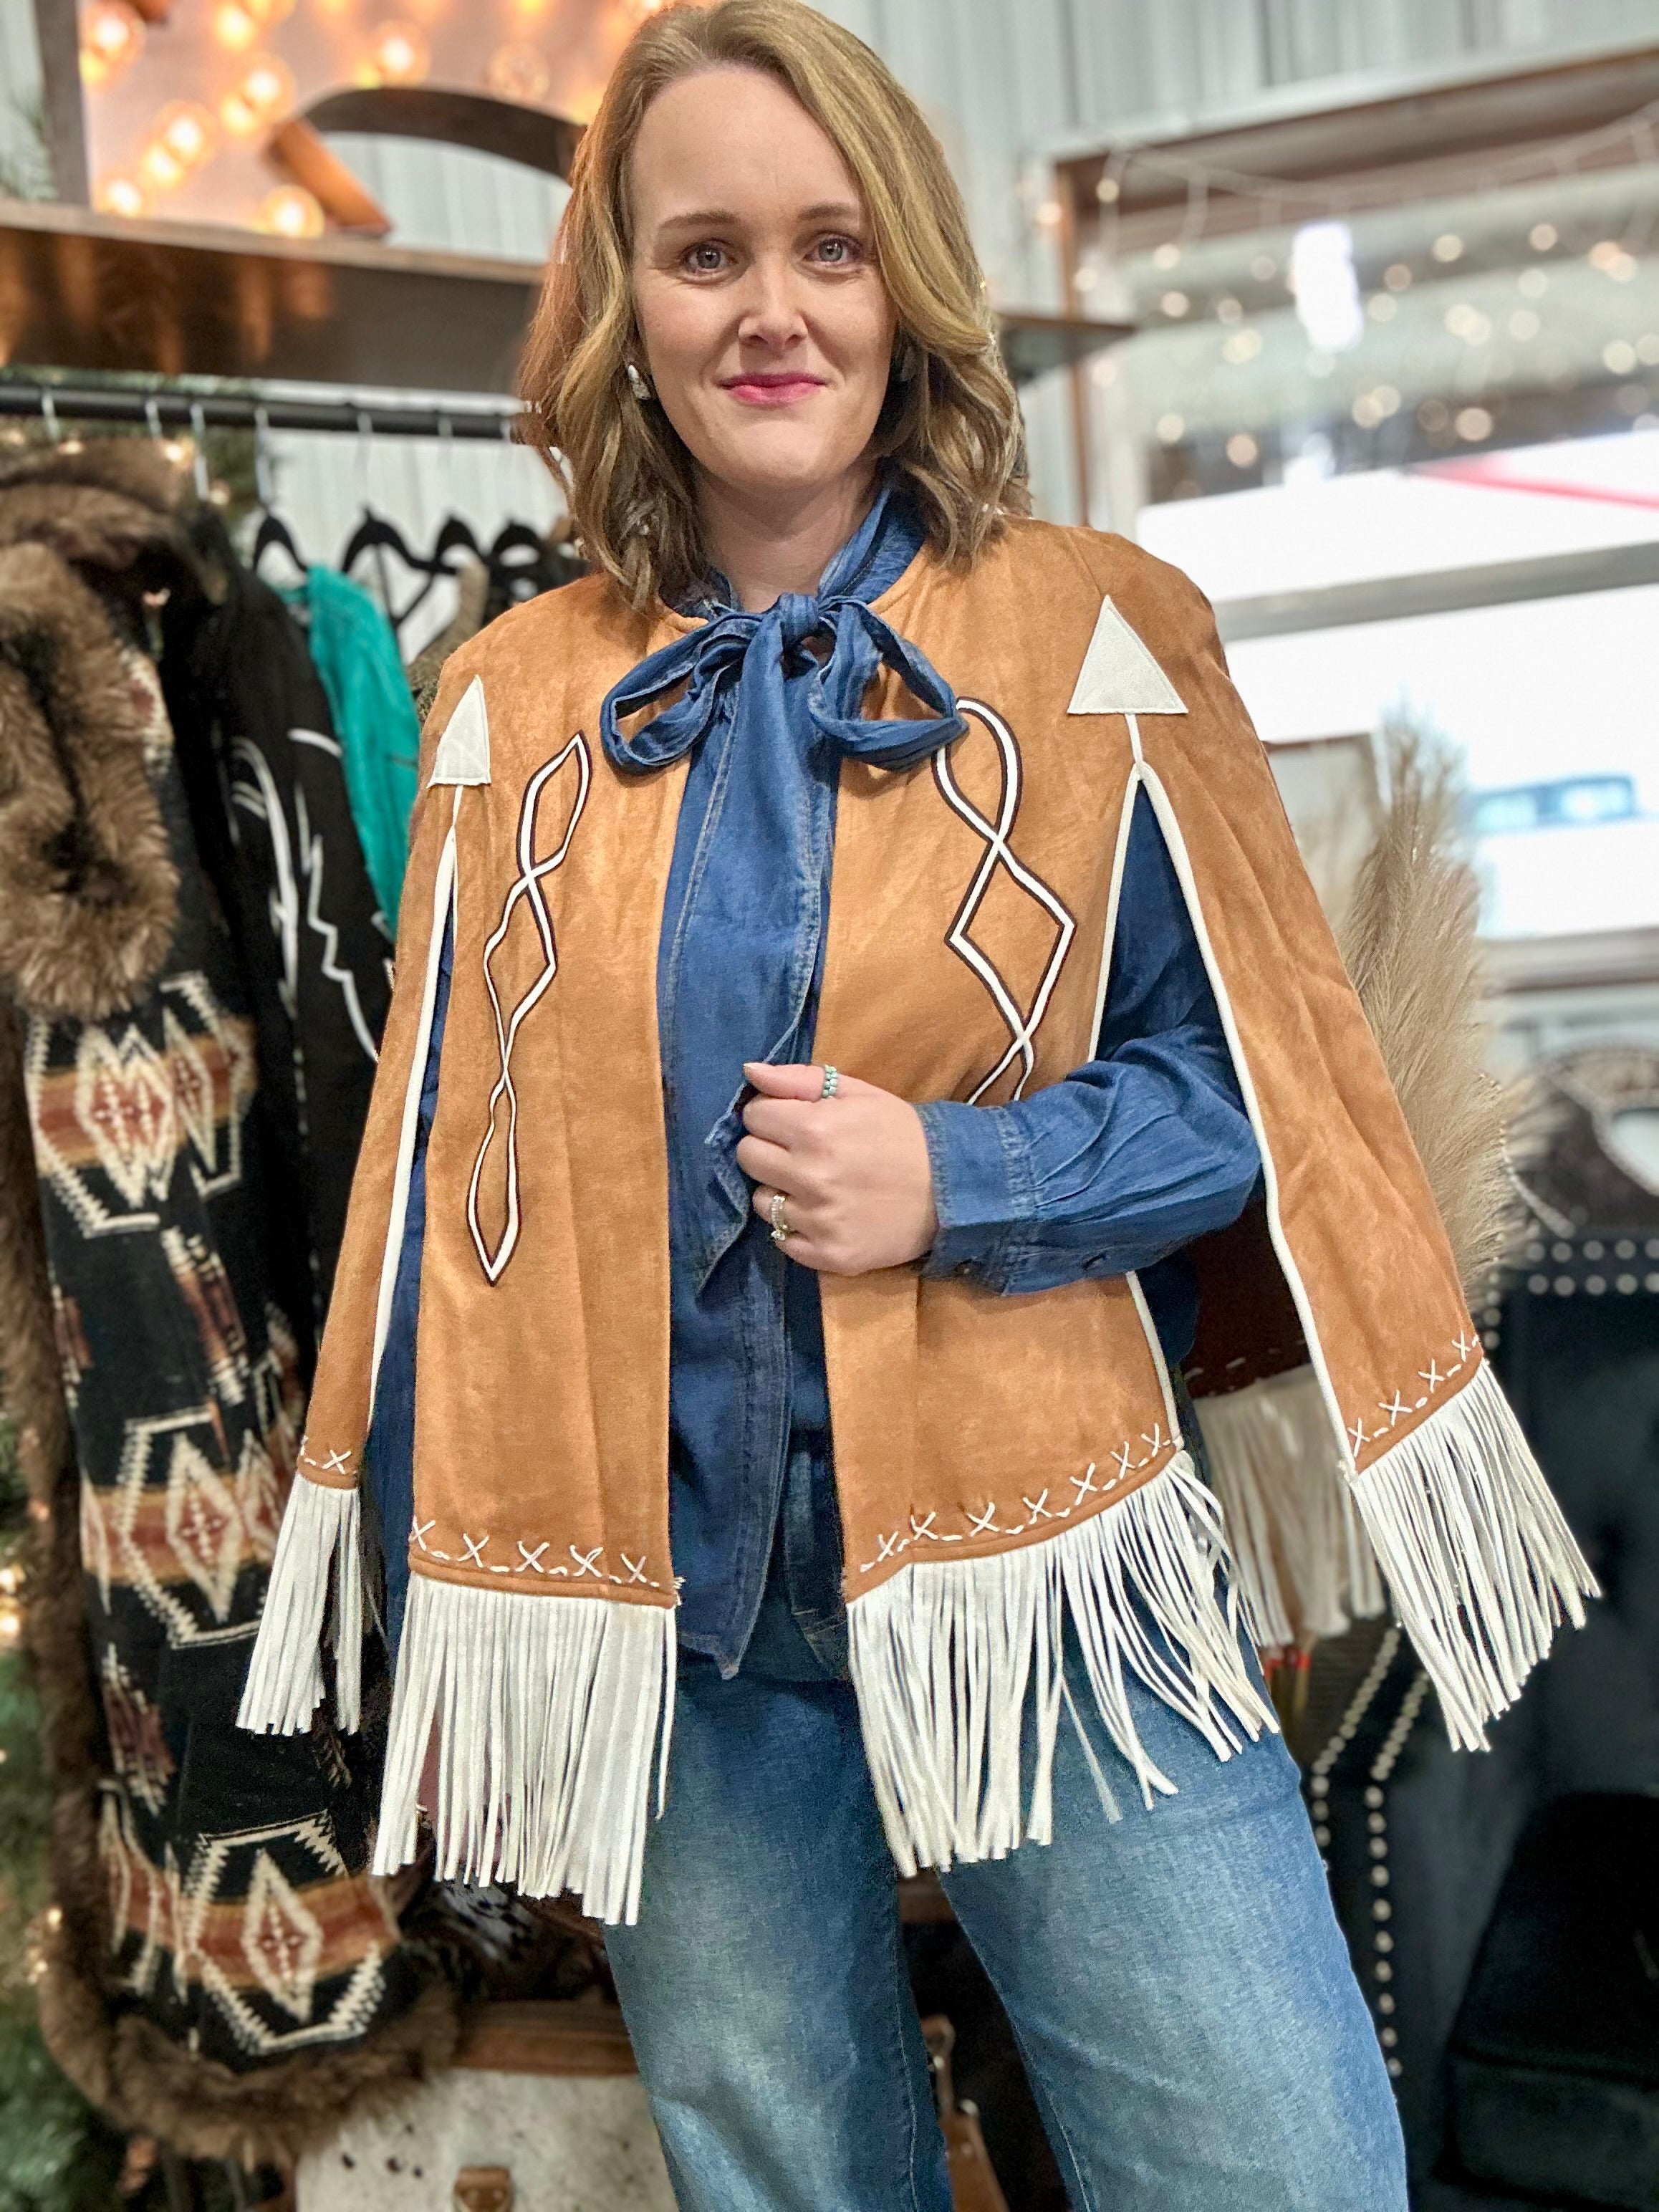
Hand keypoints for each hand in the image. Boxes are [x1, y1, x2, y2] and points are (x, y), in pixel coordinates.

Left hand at [736, 1062, 938, 1275]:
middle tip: (798, 1153)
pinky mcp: (828, 1254)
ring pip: (762, 1202)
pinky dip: (796, 1227)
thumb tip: (750, 1072)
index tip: (791, 1122)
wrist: (952, 1190)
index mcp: (816, 1129)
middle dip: (767, 1150)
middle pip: (748, 1158)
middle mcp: (811, 1176)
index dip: (770, 1116)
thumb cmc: (902, 1135)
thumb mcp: (858, 1093)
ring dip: (781, 1191)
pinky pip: (782, 1240)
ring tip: (815, 1186)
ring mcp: (818, 1220)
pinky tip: (823, 1214)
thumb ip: (800, 1079)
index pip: (753, 1118)